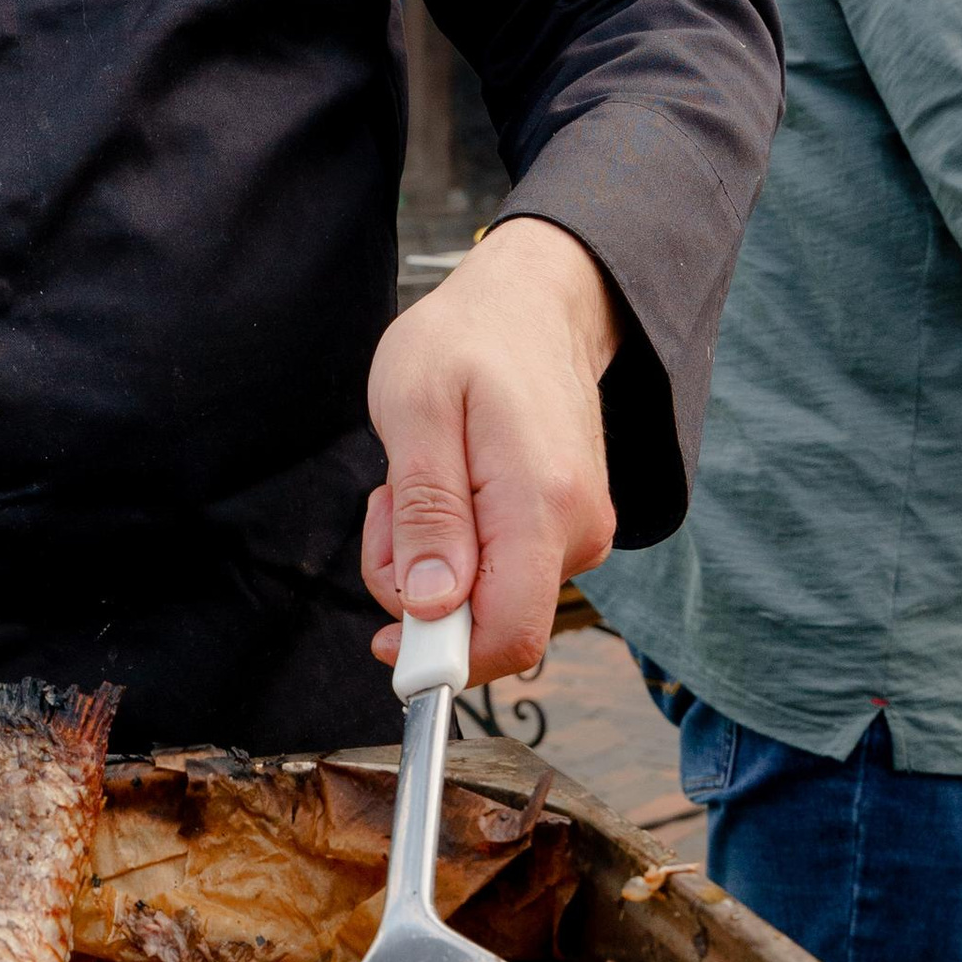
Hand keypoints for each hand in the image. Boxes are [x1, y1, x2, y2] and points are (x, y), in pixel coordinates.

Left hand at [362, 218, 621, 685]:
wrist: (533, 302)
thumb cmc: (465, 343)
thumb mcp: (416, 411)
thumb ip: (427, 513)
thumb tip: (432, 606)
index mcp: (542, 505)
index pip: (507, 636)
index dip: (439, 658)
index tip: (382, 637)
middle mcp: (577, 531)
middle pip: (486, 624)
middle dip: (417, 588)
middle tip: (392, 502)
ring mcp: (578, 533)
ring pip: (485, 600)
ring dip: (430, 559)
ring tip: (420, 476)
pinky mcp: (568, 530)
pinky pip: (498, 573)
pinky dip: (455, 545)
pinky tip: (450, 483)